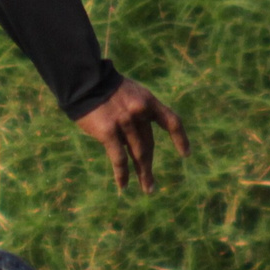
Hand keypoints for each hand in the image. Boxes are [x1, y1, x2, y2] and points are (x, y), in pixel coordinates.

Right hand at [73, 76, 188, 192]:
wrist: (83, 80)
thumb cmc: (103, 87)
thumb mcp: (129, 93)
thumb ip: (137, 111)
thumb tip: (138, 137)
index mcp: (147, 101)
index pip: (171, 121)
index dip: (180, 139)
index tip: (186, 155)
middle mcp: (139, 112)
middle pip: (149, 144)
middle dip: (149, 165)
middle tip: (151, 185)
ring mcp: (124, 122)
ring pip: (137, 154)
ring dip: (142, 174)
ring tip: (147, 188)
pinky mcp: (108, 132)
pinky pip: (118, 158)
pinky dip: (121, 174)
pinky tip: (123, 185)